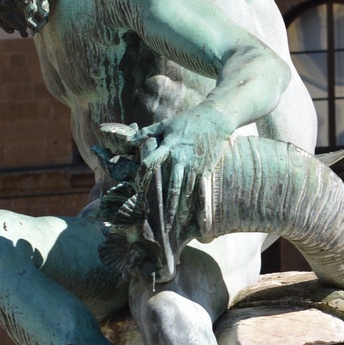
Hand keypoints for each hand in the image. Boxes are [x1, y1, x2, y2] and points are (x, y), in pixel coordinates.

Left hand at [135, 101, 231, 225]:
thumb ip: (147, 133)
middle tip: (162, 224)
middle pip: (172, 186)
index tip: (137, 189)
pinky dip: (201, 206)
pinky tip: (199, 220)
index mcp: (169, 147)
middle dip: (167, 206)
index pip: (151, 163)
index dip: (143, 175)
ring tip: (176, 226)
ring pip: (187, 192)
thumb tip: (128, 140)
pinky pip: (203, 191)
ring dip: (182, 209)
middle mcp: (181, 159)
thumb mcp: (166, 124)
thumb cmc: (188, 121)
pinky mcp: (206, 169)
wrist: (215, 118)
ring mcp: (195, 166)